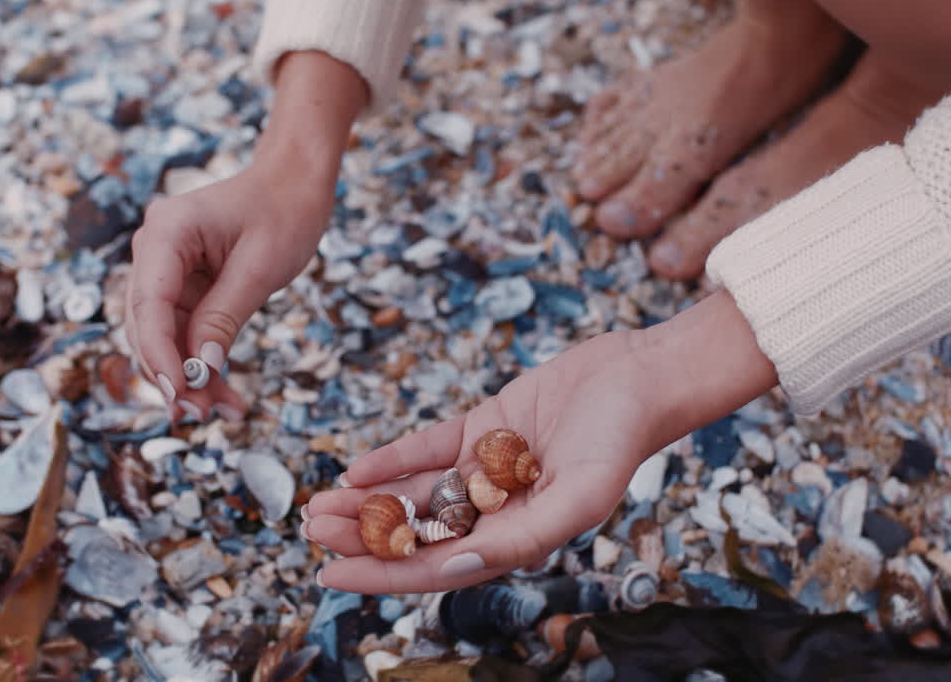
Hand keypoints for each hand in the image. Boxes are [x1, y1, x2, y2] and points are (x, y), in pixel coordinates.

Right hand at [125, 160, 331, 420]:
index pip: (149, 303)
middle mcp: (155, 248)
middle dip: (173, 373)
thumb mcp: (260, 267)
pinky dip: (202, 361)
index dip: (160, 353)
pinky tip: (223, 394)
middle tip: (200, 415)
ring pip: (165, 335)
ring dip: (189, 376)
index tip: (180, 393)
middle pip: (147, 325)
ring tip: (221, 412)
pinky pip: (185, 330)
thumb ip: (224, 317)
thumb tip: (200, 368)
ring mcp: (167, 268)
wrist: (295, 182)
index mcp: (166, 231)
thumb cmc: (284, 211)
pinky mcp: (184, 285)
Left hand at [302, 330, 658, 593]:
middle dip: (361, 534)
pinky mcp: (486, 428)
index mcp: (518, 538)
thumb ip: (521, 535)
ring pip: (415, 492)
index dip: (383, 572)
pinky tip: (357, 467)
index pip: (437, 565)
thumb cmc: (621, 439)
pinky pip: (430, 448)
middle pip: (416, 531)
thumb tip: (456, 565)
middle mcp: (497, 510)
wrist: (640, 376)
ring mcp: (488, 469)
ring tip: (318, 503)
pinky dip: (394, 458)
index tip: (331, 574)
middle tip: (310, 528)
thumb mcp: (578, 496)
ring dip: (367, 499)